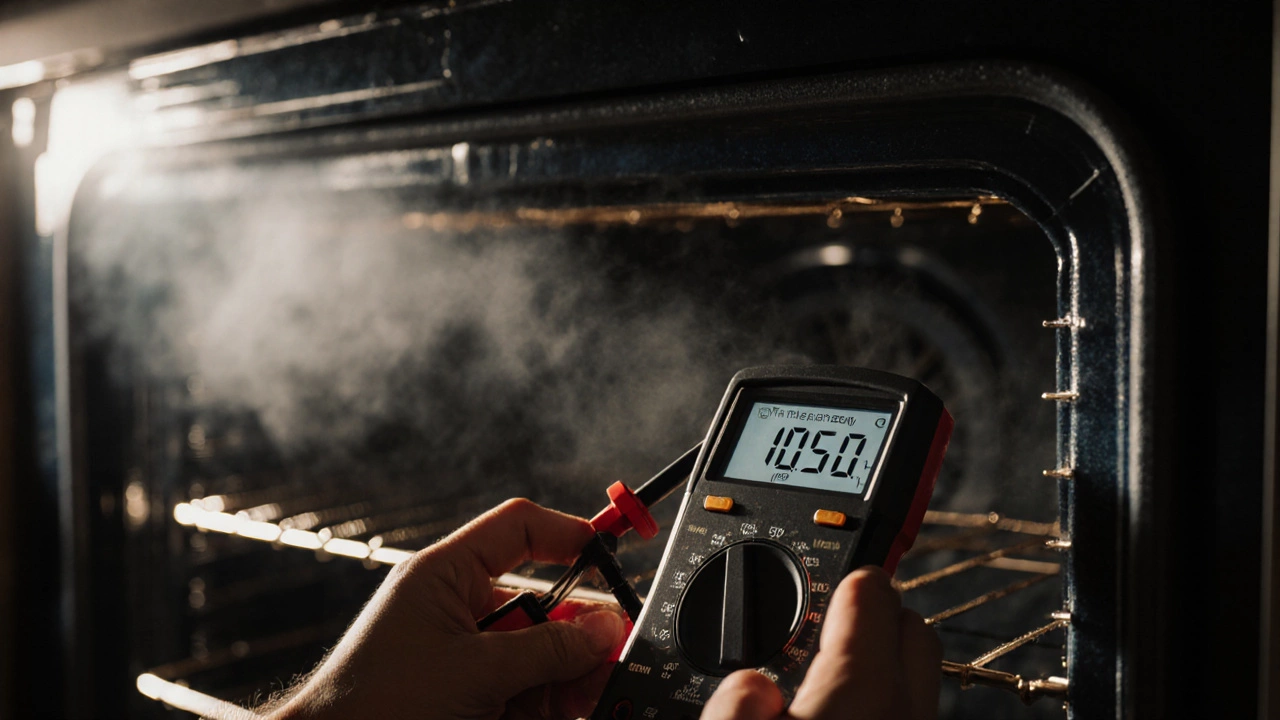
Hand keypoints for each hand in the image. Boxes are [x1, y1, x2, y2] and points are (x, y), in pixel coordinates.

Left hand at [267, 499, 627, 719]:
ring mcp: (465, 656)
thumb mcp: (473, 670)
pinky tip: (565, 708)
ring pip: (539, 653)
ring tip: (585, 696)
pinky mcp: (470, 695)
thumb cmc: (371, 704)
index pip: (518, 529)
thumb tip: (602, 629)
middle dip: (577, 633)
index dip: (568, 535)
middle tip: (609, 654)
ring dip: (567, 675)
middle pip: (541, 603)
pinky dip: (549, 701)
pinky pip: (524, 688)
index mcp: (446, 575)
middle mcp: (458, 609)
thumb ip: (546, 649)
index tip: (612, 552)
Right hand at [702, 567, 940, 719]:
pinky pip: (904, 712)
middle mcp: (906, 715)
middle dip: (873, 614)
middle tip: (822, 625)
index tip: (815, 579)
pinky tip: (834, 714)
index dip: (839, 576)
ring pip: (914, 680)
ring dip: (877, 664)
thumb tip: (750, 685)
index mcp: (864, 694)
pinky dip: (876, 703)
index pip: (872, 592)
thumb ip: (733, 699)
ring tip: (821, 676)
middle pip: (910, 628)